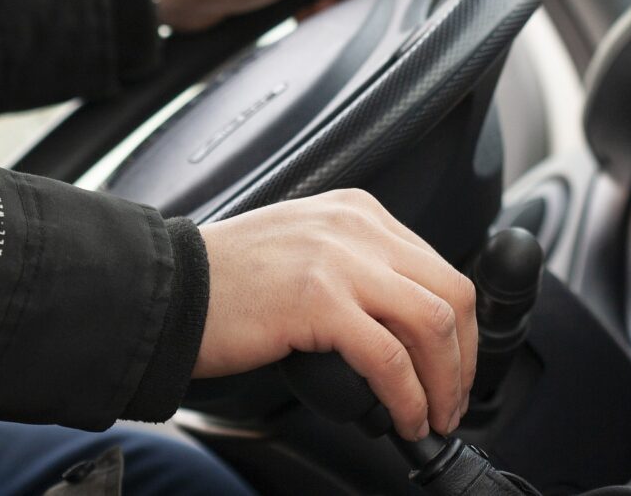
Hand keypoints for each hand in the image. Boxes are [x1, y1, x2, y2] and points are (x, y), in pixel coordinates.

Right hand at [196, 189, 476, 440]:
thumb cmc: (225, 282)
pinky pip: (390, 357)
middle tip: (454, 399)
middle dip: (464, 358)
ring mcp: (339, 259)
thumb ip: (354, 270)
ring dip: (445, 381)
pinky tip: (405, 418)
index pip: (439, 267)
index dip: (461, 328)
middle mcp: (355, 227)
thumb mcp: (306, 252)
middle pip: (451, 291)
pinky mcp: (319, 299)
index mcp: (357, 212)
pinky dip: (409, 396)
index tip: (454, 366)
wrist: (165, 289)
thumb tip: (402, 329)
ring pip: (433, 322)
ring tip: (434, 415)